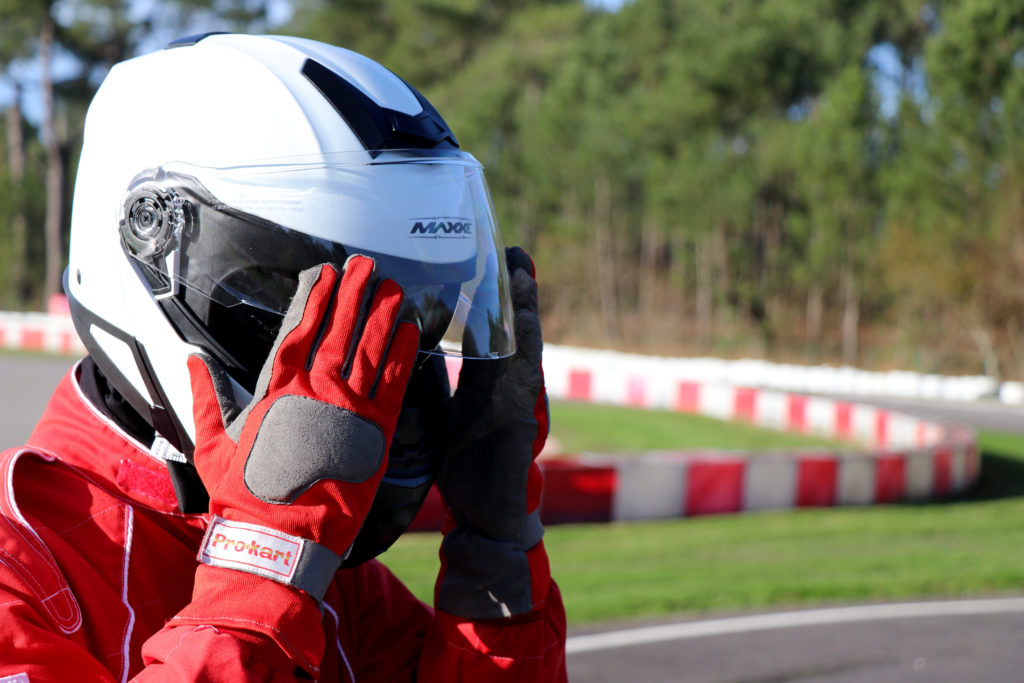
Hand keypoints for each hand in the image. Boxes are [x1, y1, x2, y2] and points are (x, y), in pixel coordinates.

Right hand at [187, 256, 418, 600]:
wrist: (278, 541)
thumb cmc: (243, 495)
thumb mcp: (212, 444)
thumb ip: (207, 398)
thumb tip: (192, 361)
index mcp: (278, 390)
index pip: (300, 330)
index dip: (316, 298)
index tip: (327, 272)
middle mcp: (317, 391)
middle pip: (341, 331)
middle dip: (355, 294)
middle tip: (368, 265)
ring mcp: (349, 411)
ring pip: (372, 351)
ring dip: (384, 316)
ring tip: (395, 289)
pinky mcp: (376, 434)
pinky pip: (395, 386)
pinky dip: (405, 356)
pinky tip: (412, 332)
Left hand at [435, 246, 548, 618]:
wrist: (486, 517)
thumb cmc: (462, 471)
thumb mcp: (437, 422)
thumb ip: (426, 391)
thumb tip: (393, 363)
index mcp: (478, 384)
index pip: (479, 331)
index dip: (477, 298)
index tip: (472, 263)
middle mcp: (499, 383)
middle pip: (505, 326)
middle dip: (508, 289)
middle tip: (507, 248)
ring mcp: (516, 395)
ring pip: (522, 340)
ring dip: (524, 304)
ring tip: (521, 267)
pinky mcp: (525, 411)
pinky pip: (529, 369)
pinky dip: (529, 340)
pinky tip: (526, 315)